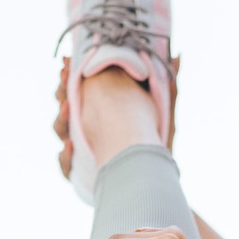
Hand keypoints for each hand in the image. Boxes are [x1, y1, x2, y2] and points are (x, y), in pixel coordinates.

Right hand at [53, 54, 180, 182]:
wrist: (159, 182)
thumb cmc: (161, 148)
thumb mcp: (166, 117)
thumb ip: (169, 89)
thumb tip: (177, 56)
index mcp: (100, 111)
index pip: (78, 89)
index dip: (70, 75)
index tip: (69, 60)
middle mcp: (86, 129)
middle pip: (64, 106)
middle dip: (61, 90)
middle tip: (65, 77)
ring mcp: (82, 151)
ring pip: (60, 132)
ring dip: (61, 118)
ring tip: (69, 107)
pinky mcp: (82, 175)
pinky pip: (65, 166)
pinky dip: (64, 157)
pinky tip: (70, 147)